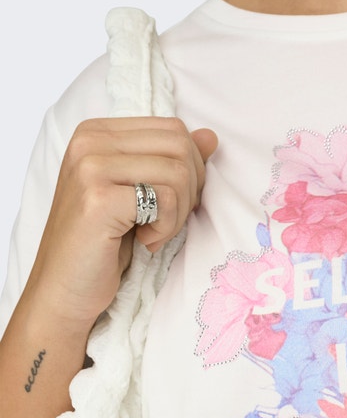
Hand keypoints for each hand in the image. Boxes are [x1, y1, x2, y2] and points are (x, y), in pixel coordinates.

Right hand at [23, 116, 217, 333]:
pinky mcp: (99, 199)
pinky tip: (144, 242)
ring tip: (153, 234)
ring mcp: (90, 167)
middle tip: (166, 222)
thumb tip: (211, 137)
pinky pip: (166, 200)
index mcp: (96, 132)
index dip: (190, 169)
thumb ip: (171, 161)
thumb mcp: (141, 195)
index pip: (172, 129)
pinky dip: (166, 229)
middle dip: (189, 190)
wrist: (64, 289)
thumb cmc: (103, 245)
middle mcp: (88, 141)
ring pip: (177, 172)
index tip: (171, 203)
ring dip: (177, 214)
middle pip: (179, 146)